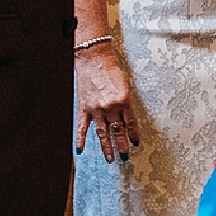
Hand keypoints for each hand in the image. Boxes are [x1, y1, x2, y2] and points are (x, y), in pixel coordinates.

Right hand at [74, 45, 139, 162]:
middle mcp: (110, 106)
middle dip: (122, 145)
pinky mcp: (84, 108)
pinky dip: (81, 139)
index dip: (133, 134)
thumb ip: (125, 103)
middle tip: (125, 156)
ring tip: (111, 158)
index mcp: (123, 100)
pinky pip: (82, 127)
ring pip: (102, 133)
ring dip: (107, 147)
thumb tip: (126, 119)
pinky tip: (81, 150)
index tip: (135, 143)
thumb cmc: (111, 67)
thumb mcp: (125, 84)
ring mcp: (96, 109)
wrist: (93, 57)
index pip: (130, 123)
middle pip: (117, 131)